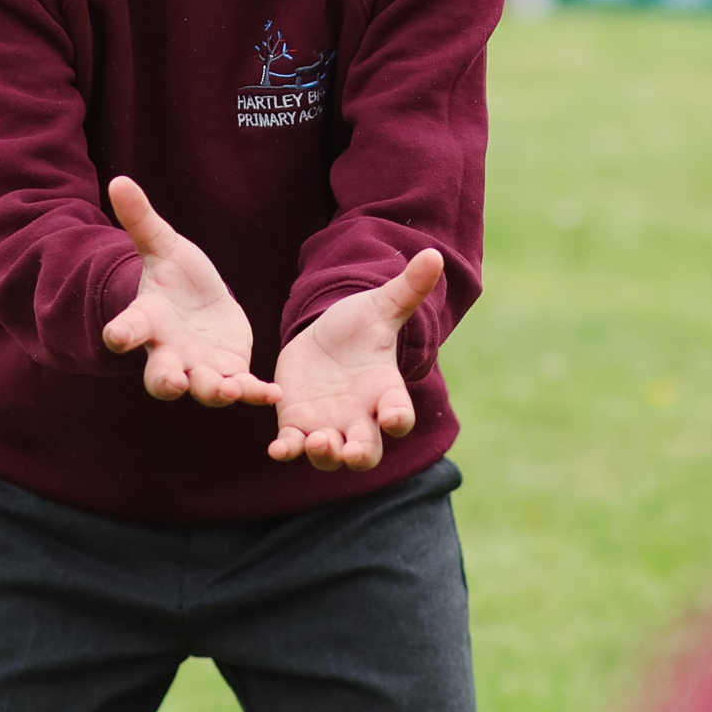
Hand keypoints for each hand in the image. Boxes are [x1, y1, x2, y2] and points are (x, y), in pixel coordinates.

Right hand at [98, 177, 279, 408]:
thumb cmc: (174, 276)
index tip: (116, 336)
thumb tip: (118, 179)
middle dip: (165, 382)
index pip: (129, 329)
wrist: (201, 302)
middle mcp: (169, 353)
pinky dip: (254, 392)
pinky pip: (240, 388)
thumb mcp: (162, 245)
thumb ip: (141, 220)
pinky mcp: (229, 372)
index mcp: (148, 320)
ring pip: (202, 389)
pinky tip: (273, 394)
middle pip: (160, 376)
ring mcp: (199, 368)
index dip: (121, 332)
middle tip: (174, 383)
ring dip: (214, 392)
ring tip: (228, 391)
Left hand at [269, 249, 442, 470]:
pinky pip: (293, 445)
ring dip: (324, 454)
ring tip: (316, 441)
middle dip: (360, 454)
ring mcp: (327, 425)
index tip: (392, 419)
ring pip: (329, 455)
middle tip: (351, 450)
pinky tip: (277, 449)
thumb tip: (433, 255)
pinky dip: (287, 450)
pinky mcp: (295, 423)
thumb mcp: (380, 306)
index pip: (399, 414)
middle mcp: (359, 417)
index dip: (398, 420)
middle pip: (367, 451)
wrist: (324, 337)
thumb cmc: (359, 326)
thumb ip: (407, 288)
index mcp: (383, 392)